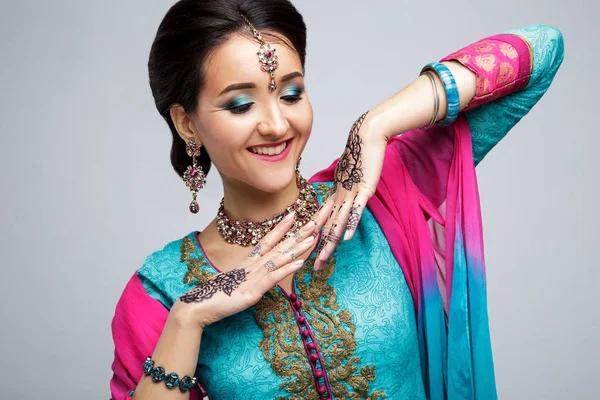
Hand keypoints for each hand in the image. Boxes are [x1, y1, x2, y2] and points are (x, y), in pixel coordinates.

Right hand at [173, 209, 328, 328]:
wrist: (198, 305)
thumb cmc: (214, 295)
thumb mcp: (235, 283)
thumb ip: (246, 277)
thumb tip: (255, 276)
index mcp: (248, 263)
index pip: (267, 241)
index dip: (281, 228)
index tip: (293, 215)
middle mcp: (252, 266)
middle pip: (278, 247)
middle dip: (296, 234)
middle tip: (313, 222)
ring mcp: (253, 277)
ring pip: (279, 259)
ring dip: (297, 248)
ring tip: (312, 238)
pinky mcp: (253, 291)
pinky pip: (273, 277)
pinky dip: (287, 269)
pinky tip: (300, 263)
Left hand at [314, 111, 387, 269]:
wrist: (367, 136)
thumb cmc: (362, 156)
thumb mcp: (352, 178)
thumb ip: (348, 192)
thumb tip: (343, 202)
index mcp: (336, 195)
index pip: (324, 221)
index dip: (317, 238)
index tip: (310, 254)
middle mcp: (340, 197)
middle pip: (328, 227)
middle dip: (320, 249)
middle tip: (313, 267)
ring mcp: (350, 194)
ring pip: (337, 222)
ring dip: (330, 242)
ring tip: (323, 258)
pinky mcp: (363, 189)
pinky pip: (355, 210)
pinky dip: (350, 224)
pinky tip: (345, 237)